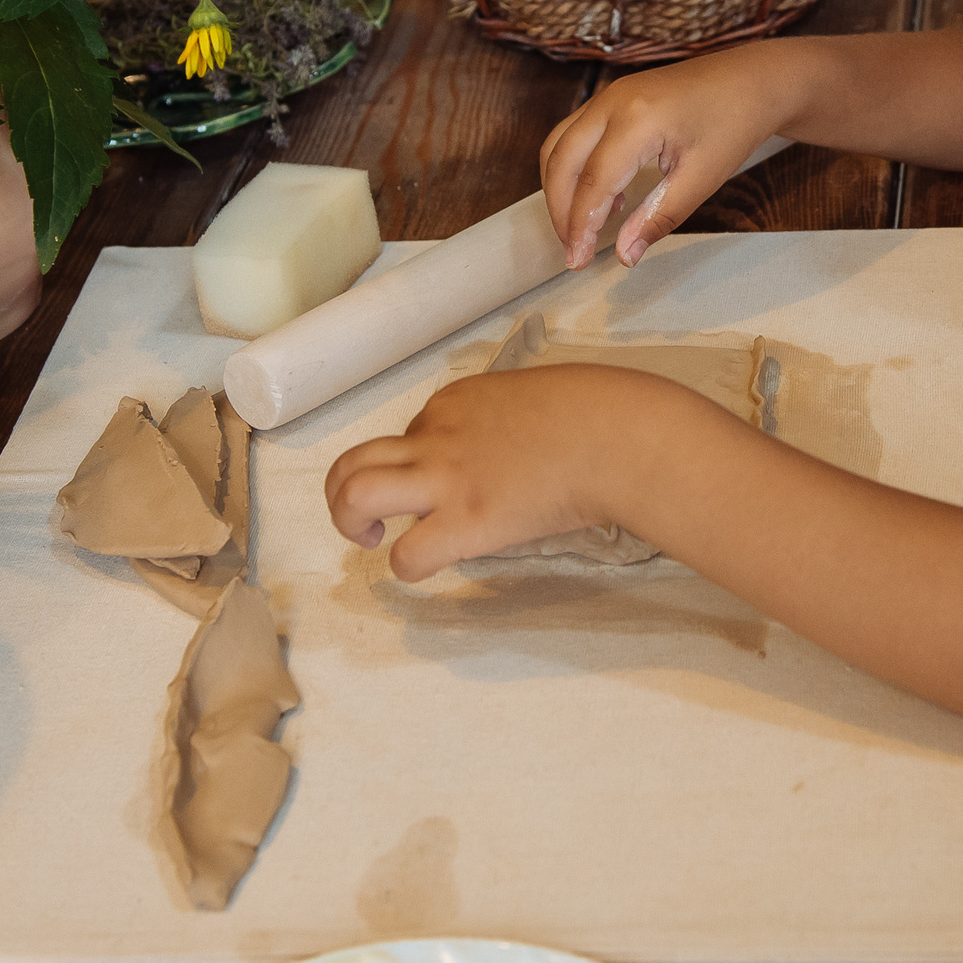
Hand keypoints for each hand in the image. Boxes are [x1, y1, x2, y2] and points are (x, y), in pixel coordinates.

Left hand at [325, 362, 722, 578]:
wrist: (617, 436)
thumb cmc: (598, 414)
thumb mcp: (536, 396)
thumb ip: (504, 420)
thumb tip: (507, 453)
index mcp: (455, 402)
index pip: (410, 433)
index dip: (418, 461)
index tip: (445, 479)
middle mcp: (437, 436)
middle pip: (353, 459)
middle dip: (345, 492)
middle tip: (368, 517)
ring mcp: (446, 479)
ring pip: (355, 492)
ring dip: (349, 520)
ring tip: (371, 537)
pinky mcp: (465, 522)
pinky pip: (407, 553)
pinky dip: (406, 565)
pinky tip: (428, 563)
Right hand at [540, 46, 803, 269]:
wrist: (753, 80)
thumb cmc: (734, 123)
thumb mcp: (702, 178)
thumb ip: (658, 216)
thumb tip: (625, 255)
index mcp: (637, 119)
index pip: (593, 182)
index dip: (580, 226)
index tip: (578, 260)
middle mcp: (612, 101)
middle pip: (561, 161)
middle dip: (560, 211)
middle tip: (574, 251)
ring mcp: (609, 95)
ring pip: (559, 145)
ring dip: (561, 189)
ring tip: (581, 229)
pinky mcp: (612, 98)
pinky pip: (574, 134)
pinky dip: (574, 168)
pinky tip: (602, 198)